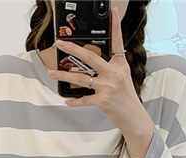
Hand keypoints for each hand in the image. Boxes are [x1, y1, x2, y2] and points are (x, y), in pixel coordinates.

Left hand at [47, 6, 142, 131]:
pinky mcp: (103, 101)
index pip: (117, 41)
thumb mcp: (122, 77)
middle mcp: (114, 73)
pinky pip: (84, 99)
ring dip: (64, 76)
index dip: (115, 25)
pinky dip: (74, 101)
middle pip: (90, 57)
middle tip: (60, 44)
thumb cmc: (126, 97)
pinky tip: (66, 100)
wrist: (133, 116)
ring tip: (52, 73)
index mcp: (120, 65)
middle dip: (73, 49)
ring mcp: (108, 87)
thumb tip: (92, 60)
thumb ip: (110, 67)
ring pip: (81, 78)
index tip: (113, 11)